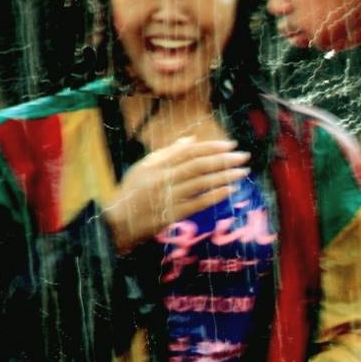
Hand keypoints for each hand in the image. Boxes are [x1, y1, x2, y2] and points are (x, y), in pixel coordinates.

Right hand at [103, 137, 250, 251]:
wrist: (116, 222)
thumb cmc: (132, 192)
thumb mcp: (144, 168)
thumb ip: (168, 153)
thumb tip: (191, 139)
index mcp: (157, 164)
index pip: (189, 151)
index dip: (211, 147)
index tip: (230, 144)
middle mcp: (163, 178)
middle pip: (198, 165)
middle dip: (224, 159)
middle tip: (244, 156)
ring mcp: (168, 196)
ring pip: (201, 183)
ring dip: (224, 176)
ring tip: (243, 171)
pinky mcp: (172, 214)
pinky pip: (198, 203)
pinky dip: (215, 195)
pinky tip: (230, 190)